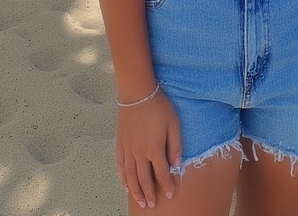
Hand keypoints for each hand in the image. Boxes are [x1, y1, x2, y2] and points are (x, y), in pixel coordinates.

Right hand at [116, 88, 181, 208]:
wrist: (137, 93)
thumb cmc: (158, 106)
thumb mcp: (174, 123)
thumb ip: (175, 145)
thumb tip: (177, 164)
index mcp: (154, 148)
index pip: (162, 173)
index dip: (166, 185)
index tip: (169, 194)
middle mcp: (139, 152)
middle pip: (144, 179)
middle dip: (149, 193)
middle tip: (152, 205)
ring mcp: (128, 149)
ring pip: (130, 176)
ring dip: (135, 190)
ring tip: (140, 201)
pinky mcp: (120, 143)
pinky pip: (120, 165)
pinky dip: (122, 177)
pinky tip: (124, 184)